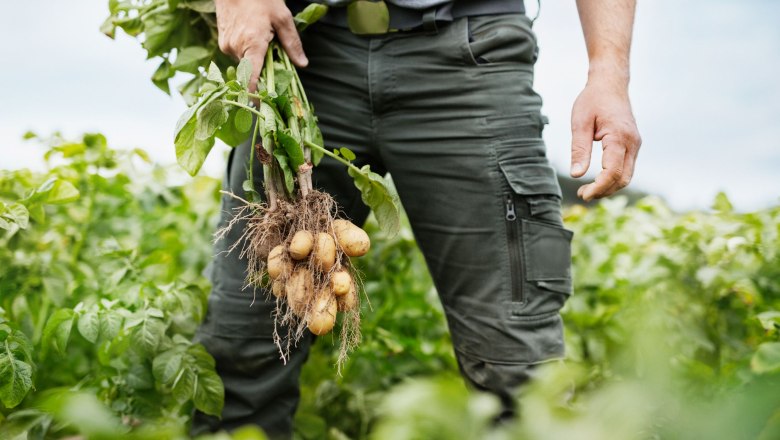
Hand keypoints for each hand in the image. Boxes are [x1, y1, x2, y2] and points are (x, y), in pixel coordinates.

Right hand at [215, 0, 307, 91]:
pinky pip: (238, 54)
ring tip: (263, 38)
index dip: (256, 94)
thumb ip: (292, 43)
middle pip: (253, 70)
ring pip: (245, 62)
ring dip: (256, 58)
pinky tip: (253, 35)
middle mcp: (236, 48)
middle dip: (264, 68)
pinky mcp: (222, 42)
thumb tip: (302, 64)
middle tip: (274, 55)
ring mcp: (226, 45)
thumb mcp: (282, 18)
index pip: (252, 77)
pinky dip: (248, 50)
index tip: (261, 107)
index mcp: (252, 44)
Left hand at [569, 78, 640, 200]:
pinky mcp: (632, 145)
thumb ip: (579, 150)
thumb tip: (576, 175)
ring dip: (609, 187)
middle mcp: (632, 143)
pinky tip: (597, 180)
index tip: (583, 194)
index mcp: (619, 137)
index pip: (612, 172)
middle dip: (603, 191)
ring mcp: (635, 144)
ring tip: (587, 190)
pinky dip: (613, 178)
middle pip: (623, 179)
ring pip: (627, 176)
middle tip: (582, 194)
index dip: (598, 187)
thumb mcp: (580, 123)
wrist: (610, 84)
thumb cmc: (593, 100)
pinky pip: (626, 167)